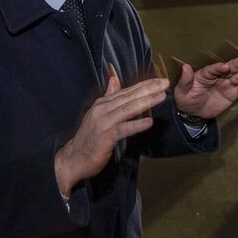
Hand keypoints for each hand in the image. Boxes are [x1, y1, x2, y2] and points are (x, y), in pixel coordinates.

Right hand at [54, 73, 167, 195]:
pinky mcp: (105, 137)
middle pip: (129, 97)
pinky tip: (149, 122)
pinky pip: (123, 129)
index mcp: (103, 103)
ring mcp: (104, 122)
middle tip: (164, 83)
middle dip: (149, 88)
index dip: (144, 84)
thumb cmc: (89, 137)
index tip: (159, 80)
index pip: (126, 91)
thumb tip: (114, 79)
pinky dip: (136, 125)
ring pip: (128, 109)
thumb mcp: (98, 113)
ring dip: (146, 102)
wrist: (73, 158)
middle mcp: (103, 109)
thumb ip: (108, 96)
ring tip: (161, 96)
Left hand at [174, 54, 237, 118]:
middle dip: (236, 64)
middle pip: (229, 69)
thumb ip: (185, 80)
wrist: (194, 113)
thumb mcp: (182, 91)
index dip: (218, 67)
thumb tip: (185, 67)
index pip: (212, 69)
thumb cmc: (186, 99)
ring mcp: (226, 84)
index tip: (224, 66)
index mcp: (205, 74)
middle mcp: (217, 76)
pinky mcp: (232, 93)